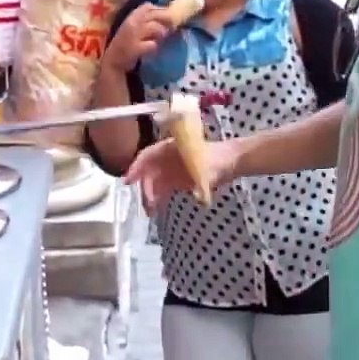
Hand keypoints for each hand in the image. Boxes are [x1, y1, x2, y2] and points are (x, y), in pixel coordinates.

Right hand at [101, 3, 173, 72]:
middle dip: (166, 20)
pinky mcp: (135, 48)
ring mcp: (132, 35)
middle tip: (172, 27)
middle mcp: (131, 22)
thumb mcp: (133, 27)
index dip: (161, 9)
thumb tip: (166, 15)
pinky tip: (153, 49)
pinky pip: (152, 44)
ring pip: (155, 27)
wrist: (113, 60)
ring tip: (162, 38)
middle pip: (155, 15)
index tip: (168, 15)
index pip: (148, 6)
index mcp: (131, 16)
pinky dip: (154, 47)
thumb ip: (145, 20)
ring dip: (162, 33)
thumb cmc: (125, 43)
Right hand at [123, 137, 237, 212]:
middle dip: (144, 188)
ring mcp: (170, 169)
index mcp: (169, 148)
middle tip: (146, 205)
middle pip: (148, 172)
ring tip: (149, 212)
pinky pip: (162, 188)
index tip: (128, 181)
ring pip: (153, 182)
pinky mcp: (176, 179)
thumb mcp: (207, 167)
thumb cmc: (217, 159)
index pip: (147, 156)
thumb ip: (199, 180)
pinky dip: (158, 198)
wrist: (230, 161)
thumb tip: (196, 195)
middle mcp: (166, 158)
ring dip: (149, 195)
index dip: (136, 168)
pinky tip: (156, 209)